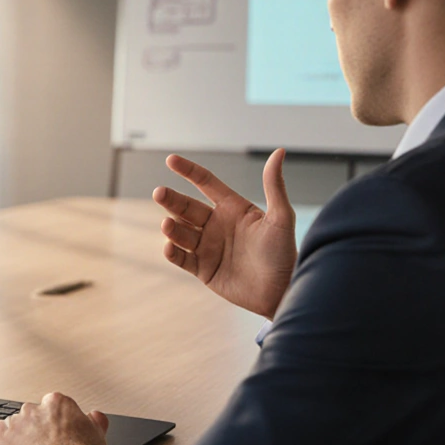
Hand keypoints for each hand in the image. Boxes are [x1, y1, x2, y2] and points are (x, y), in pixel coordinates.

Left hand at [0, 392, 109, 444]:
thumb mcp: (98, 436)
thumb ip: (96, 421)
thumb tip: (95, 416)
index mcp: (57, 403)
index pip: (53, 405)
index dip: (56, 421)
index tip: (58, 433)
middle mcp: (35, 409)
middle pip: (33, 414)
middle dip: (37, 427)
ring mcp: (17, 423)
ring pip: (15, 423)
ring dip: (21, 435)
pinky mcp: (2, 439)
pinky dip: (3, 439)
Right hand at [153, 150, 296, 319]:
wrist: (280, 292)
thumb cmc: (284, 254)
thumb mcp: (281, 218)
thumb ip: (274, 186)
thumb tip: (279, 151)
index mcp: (233, 208)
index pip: (206, 183)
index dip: (188, 171)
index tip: (170, 160)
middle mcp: (217, 224)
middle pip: (187, 207)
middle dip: (172, 200)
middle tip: (159, 193)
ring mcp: (208, 247)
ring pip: (182, 232)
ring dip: (172, 227)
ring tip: (167, 224)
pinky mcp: (203, 269)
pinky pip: (182, 258)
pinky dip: (173, 252)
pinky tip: (169, 247)